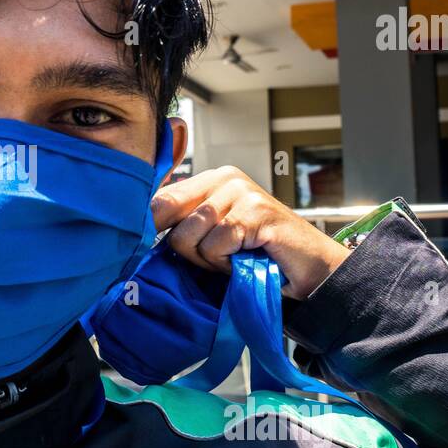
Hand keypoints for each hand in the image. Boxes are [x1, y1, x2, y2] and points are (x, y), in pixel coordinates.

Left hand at [150, 165, 347, 299]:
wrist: (310, 270)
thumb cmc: (257, 256)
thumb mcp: (213, 235)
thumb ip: (183, 225)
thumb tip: (137, 230)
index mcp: (210, 178)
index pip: (160, 198)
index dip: (149, 226)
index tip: (149, 247)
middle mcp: (224, 177)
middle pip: (167, 214)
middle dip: (184, 247)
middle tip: (213, 258)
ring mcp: (240, 191)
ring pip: (189, 235)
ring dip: (208, 259)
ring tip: (235, 258)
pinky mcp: (254, 212)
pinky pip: (215, 246)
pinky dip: (226, 264)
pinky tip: (247, 260)